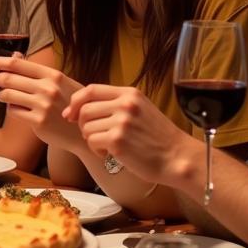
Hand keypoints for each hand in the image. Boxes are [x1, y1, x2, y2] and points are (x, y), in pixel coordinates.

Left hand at [0, 55, 84, 149]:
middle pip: (10, 79)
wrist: (81, 130)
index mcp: (53, 75)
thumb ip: (36, 70)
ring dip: (1, 94)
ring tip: (2, 95)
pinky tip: (15, 108)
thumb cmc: (68, 103)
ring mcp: (43, 105)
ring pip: (8, 95)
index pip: (19, 64)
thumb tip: (14, 55)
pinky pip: (13, 111)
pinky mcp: (38, 122)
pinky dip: (11, 108)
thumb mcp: (59, 82)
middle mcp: (48, 88)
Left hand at [64, 83, 198, 185]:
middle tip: (96, 137)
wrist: (178, 158)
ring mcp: (122, 122)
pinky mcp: (118, 140)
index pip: (90, 90)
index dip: (75, 102)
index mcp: (129, 94)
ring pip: (85, 128)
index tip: (69, 114)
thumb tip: (81, 107)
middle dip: (83, 125)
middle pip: (84, 110)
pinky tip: (109, 154)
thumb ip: (116, 104)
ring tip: (107, 146)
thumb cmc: (157, 138)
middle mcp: (125, 104)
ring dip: (91, 140)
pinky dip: (96, 150)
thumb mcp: (140, 110)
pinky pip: (92, 142)